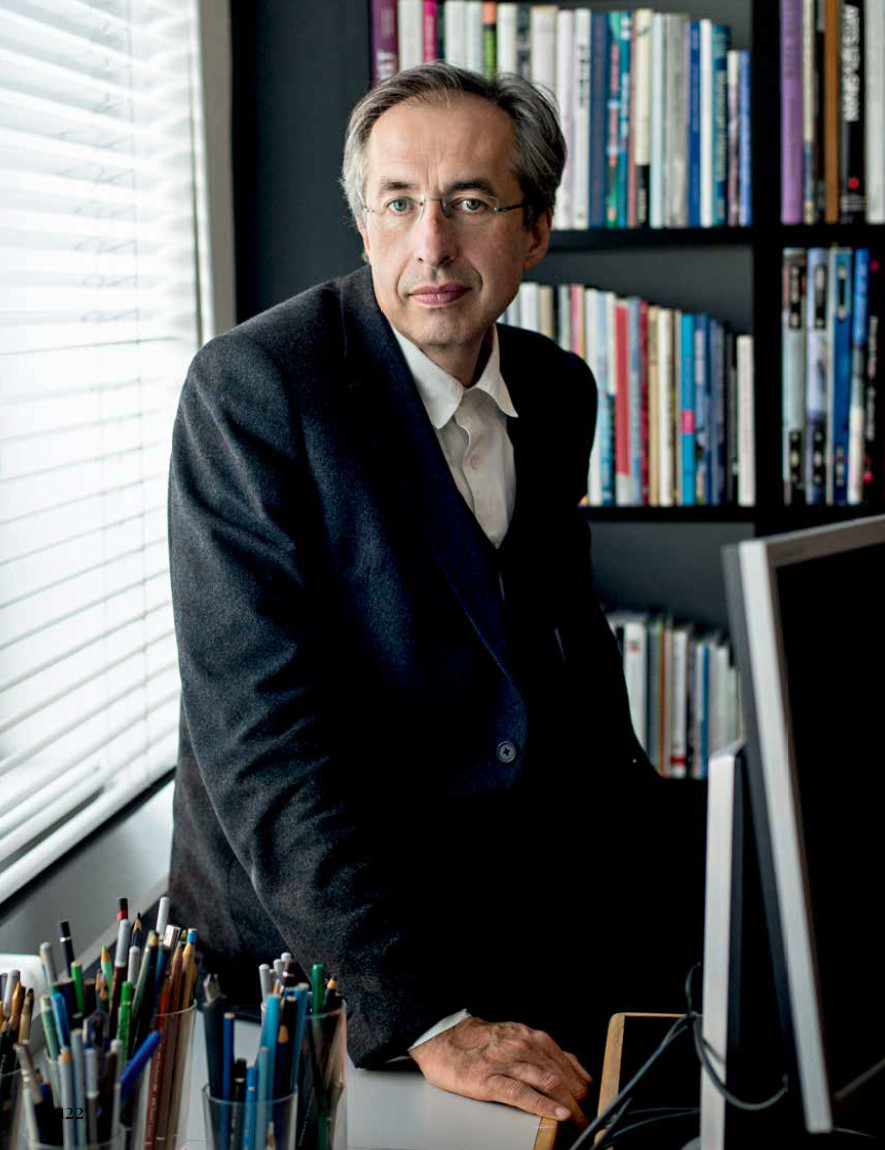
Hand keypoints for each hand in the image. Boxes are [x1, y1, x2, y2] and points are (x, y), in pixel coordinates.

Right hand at [408, 1016, 592, 1124]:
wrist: (442, 1039)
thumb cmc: (479, 1041)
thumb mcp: (516, 1036)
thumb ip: (542, 1051)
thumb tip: (573, 1067)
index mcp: (531, 1037)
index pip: (566, 1063)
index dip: (581, 1085)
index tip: (590, 1102)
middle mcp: (523, 1046)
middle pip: (561, 1076)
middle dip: (579, 1100)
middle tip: (587, 1118)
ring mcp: (507, 1062)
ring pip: (548, 1082)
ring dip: (569, 1105)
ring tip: (579, 1121)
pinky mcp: (490, 1080)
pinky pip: (522, 1094)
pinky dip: (543, 1105)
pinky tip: (557, 1113)